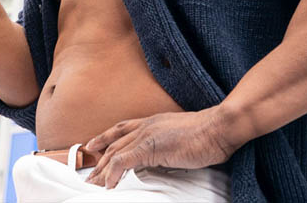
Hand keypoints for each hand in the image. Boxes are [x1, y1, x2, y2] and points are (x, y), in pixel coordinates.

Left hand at [82, 107, 237, 188]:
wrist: (218, 128)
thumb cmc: (207, 134)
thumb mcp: (179, 136)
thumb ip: (166, 144)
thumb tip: (161, 156)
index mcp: (153, 121)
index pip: (121, 128)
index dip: (105, 137)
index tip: (92, 146)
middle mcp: (146, 125)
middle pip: (114, 143)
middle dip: (98, 160)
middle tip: (89, 175)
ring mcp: (146, 135)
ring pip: (114, 152)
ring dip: (102, 170)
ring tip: (94, 184)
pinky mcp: (150, 147)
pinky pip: (123, 161)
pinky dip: (113, 173)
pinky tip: (109, 184)